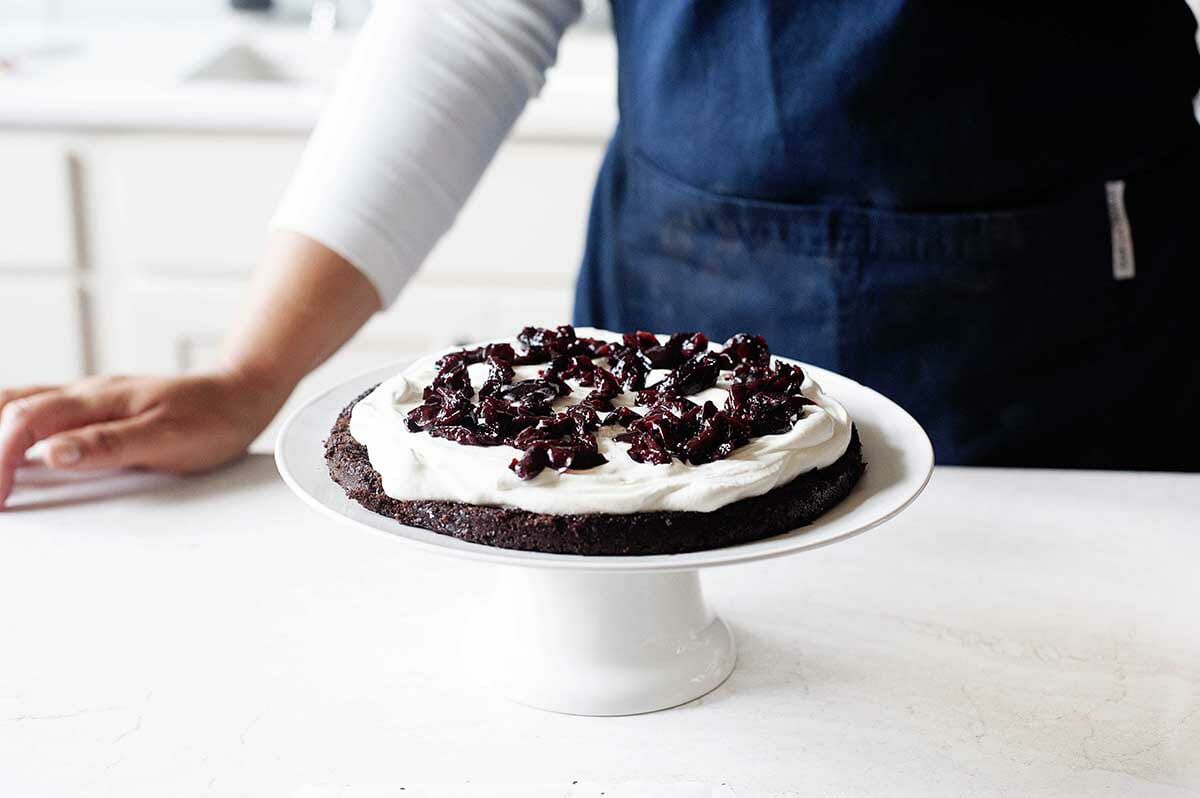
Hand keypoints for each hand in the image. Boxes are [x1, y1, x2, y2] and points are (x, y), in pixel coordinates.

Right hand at [0, 371, 287, 507]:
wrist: (241, 394)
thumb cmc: (212, 417)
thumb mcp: (166, 437)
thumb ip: (108, 445)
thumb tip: (54, 453)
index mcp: (95, 399)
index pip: (24, 423)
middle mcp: (84, 393)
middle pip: (9, 407)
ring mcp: (87, 398)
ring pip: (18, 403)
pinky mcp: (95, 407)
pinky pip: (36, 408)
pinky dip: (10, 424)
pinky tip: (8, 443)